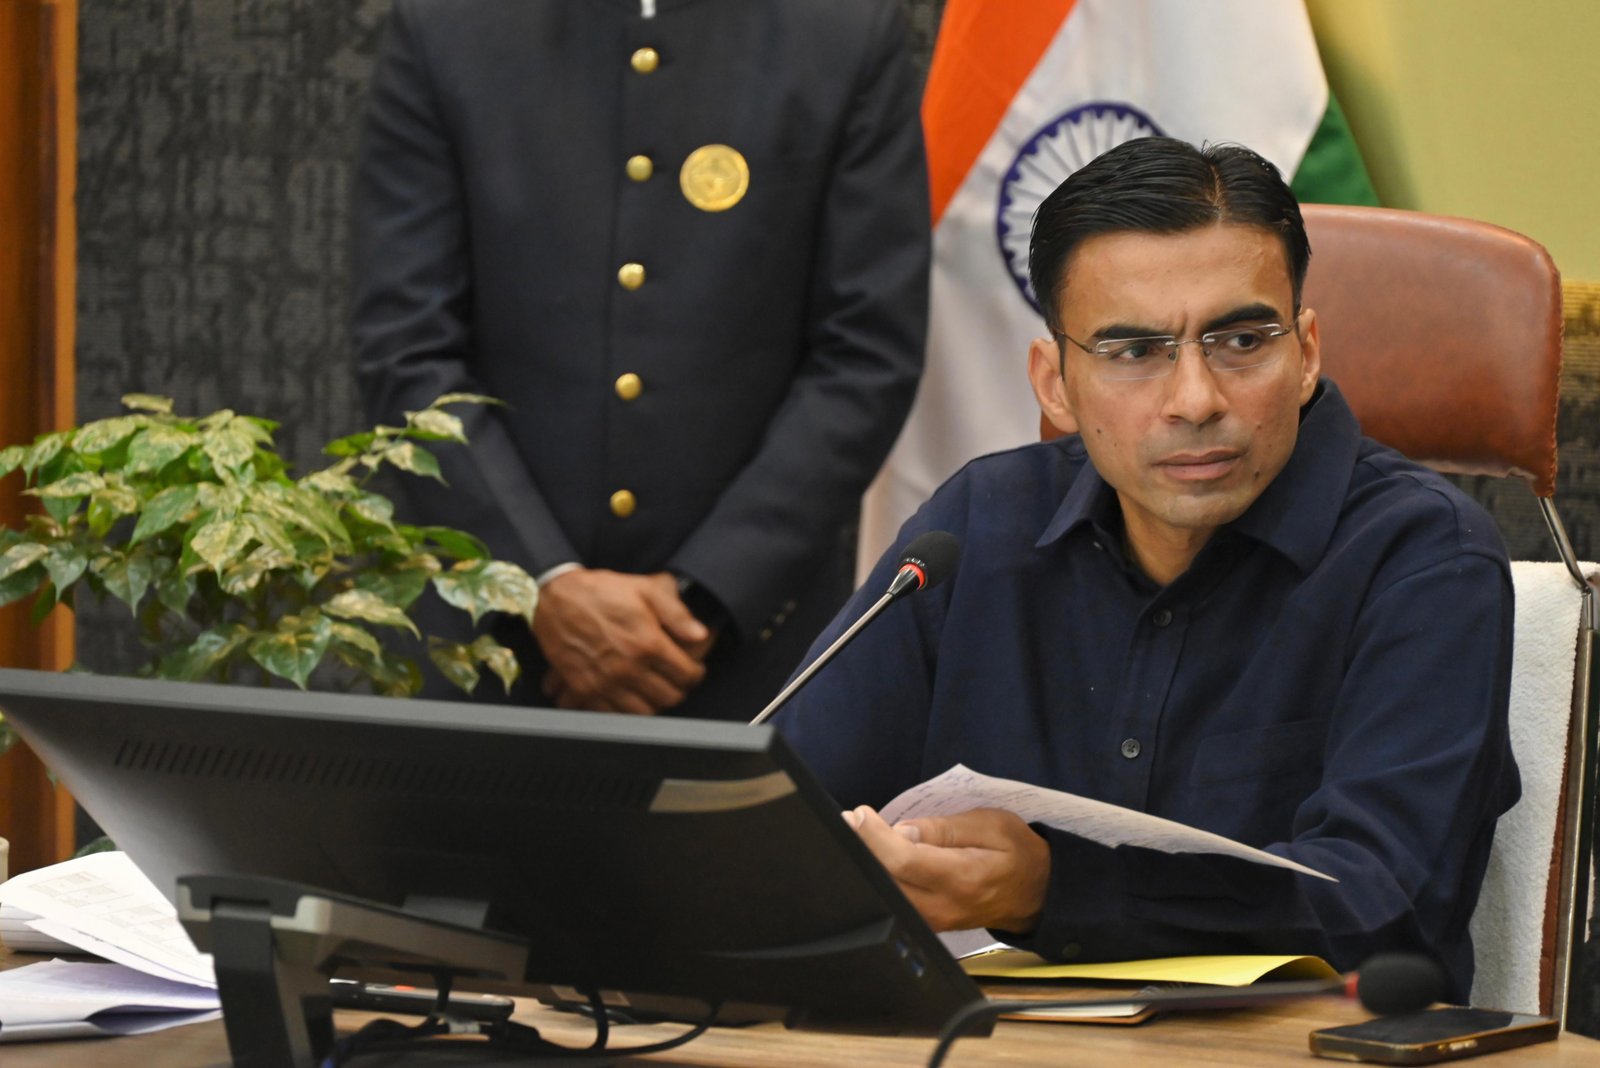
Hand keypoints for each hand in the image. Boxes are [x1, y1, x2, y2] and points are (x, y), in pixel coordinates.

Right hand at [532, 569, 709, 714]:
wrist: (554, 598)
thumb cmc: (600, 591)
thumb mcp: (644, 589)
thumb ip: (677, 614)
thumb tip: (700, 634)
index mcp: (648, 644)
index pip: (686, 675)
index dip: (696, 674)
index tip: (693, 670)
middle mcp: (629, 668)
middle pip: (669, 698)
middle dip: (678, 689)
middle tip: (675, 680)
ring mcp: (605, 682)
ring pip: (644, 712)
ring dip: (653, 703)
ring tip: (653, 690)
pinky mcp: (584, 689)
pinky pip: (612, 714)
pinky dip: (623, 711)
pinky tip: (627, 697)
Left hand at [844, 806, 1049, 933]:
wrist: (1037, 893)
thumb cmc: (1017, 852)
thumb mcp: (991, 825)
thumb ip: (945, 829)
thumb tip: (903, 830)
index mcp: (962, 877)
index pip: (905, 860)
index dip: (875, 837)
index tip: (858, 815)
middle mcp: (944, 905)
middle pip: (887, 882)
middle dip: (862, 850)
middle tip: (847, 821)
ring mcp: (935, 921)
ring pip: (886, 897)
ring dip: (868, 866)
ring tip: (856, 835)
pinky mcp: (930, 924)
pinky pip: (895, 904)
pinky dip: (880, 881)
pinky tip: (873, 858)